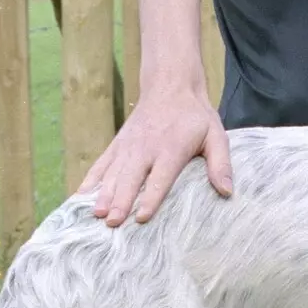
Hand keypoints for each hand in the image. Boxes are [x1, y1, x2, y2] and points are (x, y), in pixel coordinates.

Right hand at [79, 86, 232, 225]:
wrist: (170, 86)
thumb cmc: (196, 117)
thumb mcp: (216, 136)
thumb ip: (221, 164)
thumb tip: (228, 192)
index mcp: (171, 149)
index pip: (160, 178)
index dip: (150, 198)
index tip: (141, 217)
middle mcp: (146, 148)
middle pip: (131, 178)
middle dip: (120, 200)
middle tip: (111, 222)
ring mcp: (128, 147)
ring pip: (112, 173)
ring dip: (102, 194)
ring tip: (95, 214)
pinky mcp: (117, 145)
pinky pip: (100, 164)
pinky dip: (90, 181)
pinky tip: (80, 198)